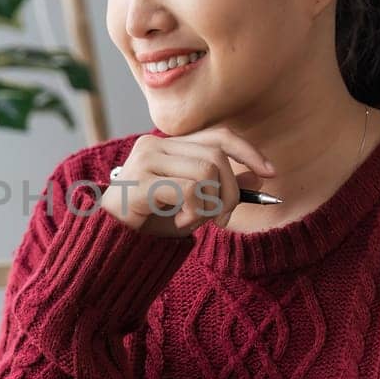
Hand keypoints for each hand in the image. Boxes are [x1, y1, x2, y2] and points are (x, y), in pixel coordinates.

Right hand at [99, 127, 276, 236]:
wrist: (108, 243)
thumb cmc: (149, 221)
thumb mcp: (193, 203)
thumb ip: (220, 187)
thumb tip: (258, 176)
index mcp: (167, 144)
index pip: (218, 135)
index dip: (248, 151)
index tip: (270, 173)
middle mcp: (154, 143)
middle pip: (216, 156)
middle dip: (230, 191)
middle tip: (223, 219)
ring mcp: (144, 160)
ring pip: (206, 172)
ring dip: (210, 205)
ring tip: (194, 223)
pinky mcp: (138, 182)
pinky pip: (188, 191)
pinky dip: (193, 213)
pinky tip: (178, 224)